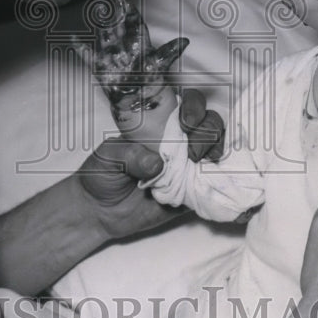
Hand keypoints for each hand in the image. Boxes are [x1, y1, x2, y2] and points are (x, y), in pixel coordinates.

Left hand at [76, 88, 224, 238]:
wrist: (99, 212)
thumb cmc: (101, 174)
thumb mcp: (107, 157)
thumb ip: (129, 155)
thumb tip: (156, 164)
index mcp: (160, 125)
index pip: (186, 105)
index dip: (195, 107)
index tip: (187, 122)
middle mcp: (179, 142)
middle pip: (209, 124)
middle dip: (208, 132)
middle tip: (193, 152)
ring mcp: (188, 167)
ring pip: (216, 150)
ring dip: (216, 152)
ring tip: (200, 165)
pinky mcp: (192, 193)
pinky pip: (213, 185)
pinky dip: (218, 182)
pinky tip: (211, 184)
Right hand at [77, 0, 187, 110]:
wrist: (140, 103)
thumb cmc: (152, 83)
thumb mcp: (161, 66)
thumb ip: (170, 52)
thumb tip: (185, 40)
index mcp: (139, 45)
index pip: (135, 25)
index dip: (131, 14)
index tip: (128, 2)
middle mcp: (125, 48)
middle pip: (119, 27)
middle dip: (116, 12)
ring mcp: (112, 57)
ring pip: (105, 37)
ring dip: (102, 26)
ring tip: (98, 11)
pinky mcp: (102, 68)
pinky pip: (90, 58)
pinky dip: (82, 50)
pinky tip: (76, 40)